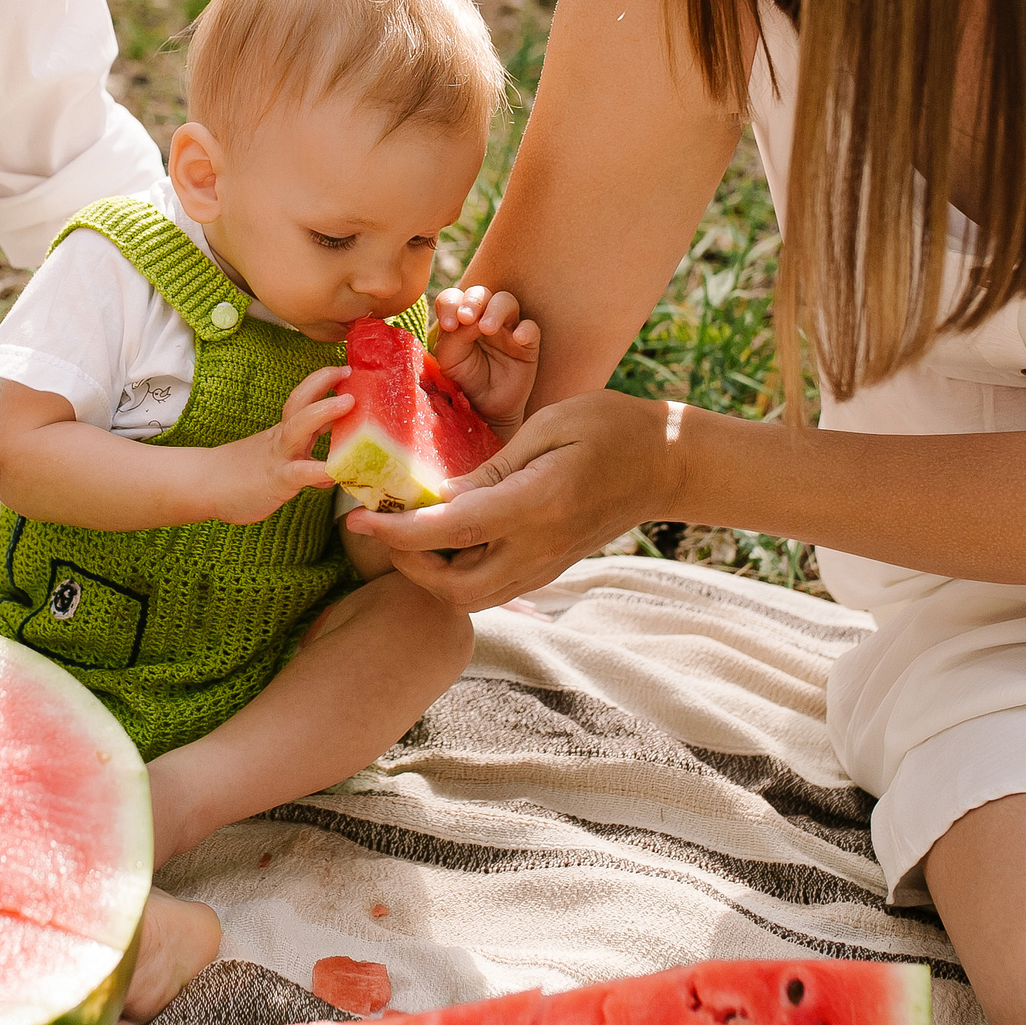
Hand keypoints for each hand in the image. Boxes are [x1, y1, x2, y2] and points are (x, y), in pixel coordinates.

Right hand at [195, 364, 354, 524]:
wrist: (203, 487)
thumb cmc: (242, 474)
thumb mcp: (276, 458)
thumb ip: (304, 456)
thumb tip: (335, 458)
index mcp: (283, 433)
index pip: (302, 401)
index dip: (322, 383)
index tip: (343, 370)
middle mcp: (282, 439)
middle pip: (300, 402)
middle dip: (322, 382)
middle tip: (346, 368)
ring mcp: (279, 456)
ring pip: (299, 428)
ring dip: (324, 411)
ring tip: (348, 401)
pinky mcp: (277, 480)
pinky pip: (300, 472)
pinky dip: (319, 471)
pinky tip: (338, 471)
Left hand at [344, 388, 679, 608]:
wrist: (666, 464)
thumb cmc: (610, 428)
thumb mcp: (548, 426)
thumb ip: (491, 466)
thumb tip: (439, 495)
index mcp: (536, 506)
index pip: (451, 531)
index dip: (398, 531)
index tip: (360, 518)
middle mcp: (539, 549)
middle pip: (455, 589)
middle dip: (409, 565)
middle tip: (386, 525)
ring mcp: (546, 567)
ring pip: (472, 598)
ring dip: (432, 574)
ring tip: (411, 530)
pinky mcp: (548, 570)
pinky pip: (491, 588)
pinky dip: (458, 573)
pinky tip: (447, 537)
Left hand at [431, 285, 541, 434]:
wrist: (485, 409)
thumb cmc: (464, 379)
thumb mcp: (448, 360)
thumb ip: (452, 338)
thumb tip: (466, 320)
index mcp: (460, 318)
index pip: (454, 297)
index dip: (450, 304)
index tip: (448, 325)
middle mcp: (483, 317)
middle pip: (481, 293)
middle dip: (473, 301)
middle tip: (466, 318)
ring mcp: (507, 328)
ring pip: (507, 301)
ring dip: (496, 310)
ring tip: (487, 328)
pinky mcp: (527, 344)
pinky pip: (531, 328)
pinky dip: (526, 330)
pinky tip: (518, 338)